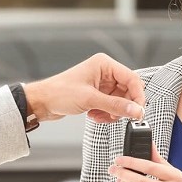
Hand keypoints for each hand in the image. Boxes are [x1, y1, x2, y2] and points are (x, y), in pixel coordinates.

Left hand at [22, 53, 144, 122]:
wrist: (42, 102)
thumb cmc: (59, 93)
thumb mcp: (90, 100)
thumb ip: (115, 106)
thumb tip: (136, 111)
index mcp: (104, 64)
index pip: (131, 78)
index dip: (137, 96)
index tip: (139, 111)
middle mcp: (104, 72)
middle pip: (128, 91)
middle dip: (123, 106)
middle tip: (119, 117)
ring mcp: (101, 84)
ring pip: (120, 101)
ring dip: (113, 112)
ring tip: (100, 115)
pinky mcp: (97, 95)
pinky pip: (111, 106)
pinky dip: (106, 114)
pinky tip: (94, 115)